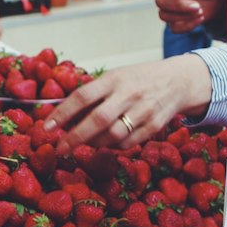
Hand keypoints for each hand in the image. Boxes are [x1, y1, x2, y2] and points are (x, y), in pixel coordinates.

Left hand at [44, 55, 212, 148]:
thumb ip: (93, 95)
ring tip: (85, 142)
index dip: (63, 113)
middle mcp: (129, 93)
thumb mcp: (116, 77)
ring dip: (94, 143)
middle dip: (75, 137)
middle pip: (97, 120)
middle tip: (60, 148)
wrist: (179, 80)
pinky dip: (114, 146)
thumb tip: (62, 117)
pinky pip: (128, 143)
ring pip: (113, 136)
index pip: (83, 96)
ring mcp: (144, 110)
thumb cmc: (138, 79)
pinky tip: (109, 141)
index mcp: (114, 78)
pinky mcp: (154, 126)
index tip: (47, 128)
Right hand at [155, 0, 226, 34]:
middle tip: (197, 6)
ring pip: (164, 16)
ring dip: (184, 16)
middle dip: (178, 5)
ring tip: (201, 11)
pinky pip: (174, 28)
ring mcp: (167, 8)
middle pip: (160, 1)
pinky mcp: (173, 21)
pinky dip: (188, 25)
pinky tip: (201, 18)